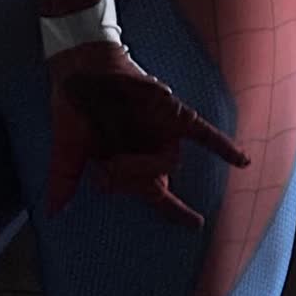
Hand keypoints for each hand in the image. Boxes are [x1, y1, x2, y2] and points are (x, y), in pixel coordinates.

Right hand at [47, 43, 250, 229]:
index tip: (195, 225)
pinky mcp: (172, 115)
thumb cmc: (73, 109)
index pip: (157, 197)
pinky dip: (222, 148)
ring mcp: (163, 133)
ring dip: (144, 161)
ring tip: (116, 141)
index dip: (176, 213)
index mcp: (127, 166)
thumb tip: (52, 212)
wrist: (81, 70)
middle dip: (131, 176)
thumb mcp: (67, 148)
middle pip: (155, 181)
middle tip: (108, 161)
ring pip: (168, 162)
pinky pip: (202, 134)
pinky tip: (243, 162)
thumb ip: (65, 180)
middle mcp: (149, 152)